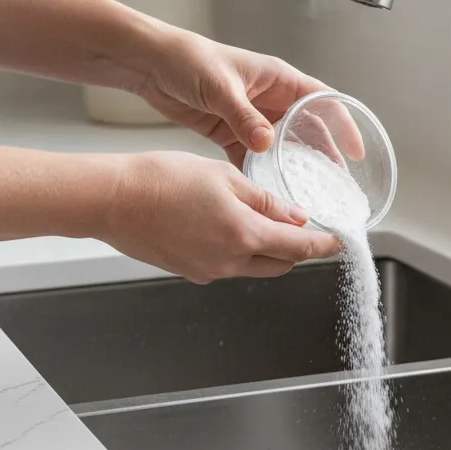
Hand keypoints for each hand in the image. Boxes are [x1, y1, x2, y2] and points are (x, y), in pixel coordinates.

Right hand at [103, 151, 339, 283]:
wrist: (111, 199)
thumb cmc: (161, 180)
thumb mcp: (224, 178)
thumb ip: (265, 201)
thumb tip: (296, 217)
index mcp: (244, 235)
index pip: (300, 247)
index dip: (325, 245)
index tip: (340, 241)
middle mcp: (229, 262)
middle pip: (280, 264)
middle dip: (297, 249)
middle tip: (306, 228)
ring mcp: (208, 271)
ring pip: (254, 266)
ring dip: (267, 250)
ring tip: (264, 221)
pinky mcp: (189, 271)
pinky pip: (226, 265)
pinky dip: (238, 250)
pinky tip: (227, 226)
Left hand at [129, 29, 362, 167]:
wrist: (150, 63)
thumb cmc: (188, 59)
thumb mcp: (220, 86)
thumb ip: (244, 116)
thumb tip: (266, 144)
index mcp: (277, 78)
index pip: (320, 101)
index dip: (342, 124)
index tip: (355, 150)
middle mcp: (268, 98)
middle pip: (305, 129)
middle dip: (320, 154)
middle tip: (333, 182)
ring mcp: (250, 116)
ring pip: (280, 146)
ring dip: (290, 167)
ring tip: (304, 192)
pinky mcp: (230, 131)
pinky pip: (251, 156)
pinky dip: (258, 172)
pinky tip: (264, 190)